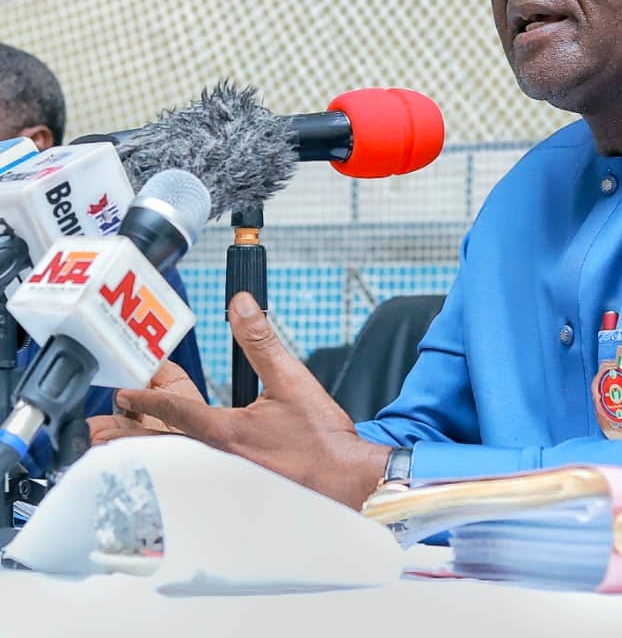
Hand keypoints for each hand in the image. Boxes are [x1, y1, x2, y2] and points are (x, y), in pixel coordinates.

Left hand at [99, 290, 391, 510]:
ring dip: (141, 451)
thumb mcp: (291, 380)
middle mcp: (214, 460)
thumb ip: (261, 341)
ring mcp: (221, 479)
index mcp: (224, 431)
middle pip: (157, 445)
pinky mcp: (232, 492)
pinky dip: (168, 468)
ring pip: (169, 464)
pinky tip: (164, 468)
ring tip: (115, 446)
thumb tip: (242, 306)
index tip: (125, 393)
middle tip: (99, 425)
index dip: (145, 399)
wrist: (345, 482)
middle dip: (125, 432)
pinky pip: (187, 479)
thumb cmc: (321, 439)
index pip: (174, 410)